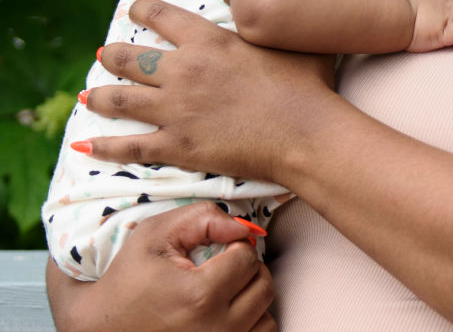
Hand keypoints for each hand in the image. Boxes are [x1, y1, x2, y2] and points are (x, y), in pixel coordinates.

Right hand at [47, 202, 274, 331]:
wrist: (100, 328)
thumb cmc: (127, 281)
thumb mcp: (155, 235)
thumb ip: (203, 218)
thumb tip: (243, 226)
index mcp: (199, 296)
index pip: (247, 257)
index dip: (234, 245)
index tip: (215, 249)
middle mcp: (215, 329)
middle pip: (263, 285)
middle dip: (246, 269)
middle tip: (221, 267)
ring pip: (266, 315)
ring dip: (251, 297)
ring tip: (223, 291)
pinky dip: (250, 322)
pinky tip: (226, 312)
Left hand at [81, 0, 335, 180]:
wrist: (305, 132)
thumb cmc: (307, 86)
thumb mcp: (295, 40)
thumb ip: (279, 26)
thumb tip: (289, 8)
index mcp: (209, 40)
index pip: (160, 15)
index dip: (141, 10)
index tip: (134, 11)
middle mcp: (183, 71)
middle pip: (128, 57)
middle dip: (112, 55)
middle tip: (105, 55)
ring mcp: (175, 110)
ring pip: (119, 100)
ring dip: (100, 96)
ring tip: (90, 96)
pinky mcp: (177, 146)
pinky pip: (129, 147)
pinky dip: (104, 148)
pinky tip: (87, 147)